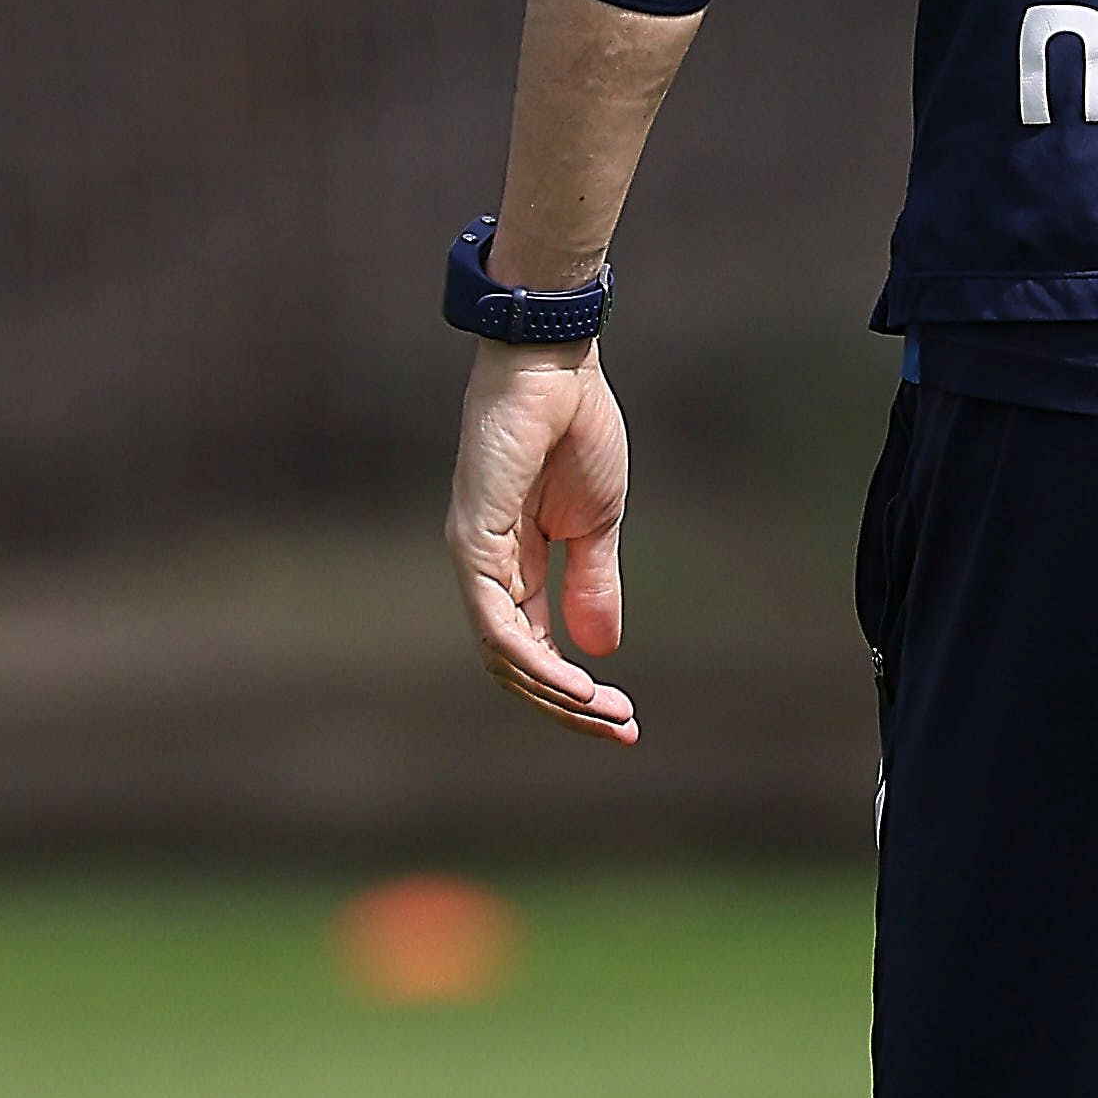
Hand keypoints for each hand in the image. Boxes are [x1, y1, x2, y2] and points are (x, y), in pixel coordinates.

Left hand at [452, 341, 641, 741]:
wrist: (558, 369)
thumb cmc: (575, 430)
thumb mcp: (597, 524)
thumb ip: (593, 584)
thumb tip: (602, 648)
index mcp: (515, 566)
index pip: (532, 649)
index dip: (575, 691)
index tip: (625, 718)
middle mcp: (487, 570)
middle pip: (513, 666)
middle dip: (568, 706)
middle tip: (621, 728)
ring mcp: (474, 558)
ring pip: (501, 656)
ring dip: (555, 694)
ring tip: (604, 711)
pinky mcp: (472, 542)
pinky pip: (497, 623)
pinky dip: (535, 661)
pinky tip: (573, 680)